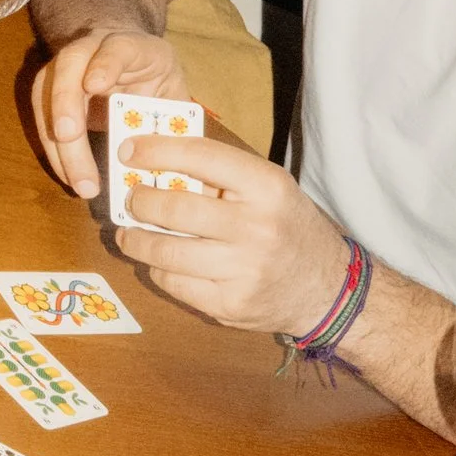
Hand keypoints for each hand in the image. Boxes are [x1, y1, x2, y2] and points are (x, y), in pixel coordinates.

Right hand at [35, 27, 187, 196]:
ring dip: (56, 139)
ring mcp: (64, 67)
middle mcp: (91, 49)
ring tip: (76, 180)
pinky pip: (42, 118)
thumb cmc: (154, 76)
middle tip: (68, 137)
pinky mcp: (49, 90)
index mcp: (132, 46)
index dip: (105, 64)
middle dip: (65, 102)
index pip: (117, 46)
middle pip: (69, 66)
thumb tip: (164, 154)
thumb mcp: (172, 89)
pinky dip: (53, 150)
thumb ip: (170, 114)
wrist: (127, 59)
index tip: (94, 85)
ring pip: (46, 93)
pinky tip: (68, 177)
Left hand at [113, 143, 349, 336]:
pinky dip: (158, 268)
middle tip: (131, 198)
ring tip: (130, 233)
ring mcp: (242, 271)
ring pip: (165, 251)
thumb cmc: (288, 228)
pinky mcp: (229, 305)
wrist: (326, 289)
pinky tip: (159, 260)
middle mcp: (256, 228)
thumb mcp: (270, 190)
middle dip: (140, 201)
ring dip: (136, 240)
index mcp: (267, 188)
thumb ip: (222, 176)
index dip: (156, 150)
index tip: (129, 150)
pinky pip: (174, 283)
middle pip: (174, 209)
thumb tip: (157, 164)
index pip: (200, 157)